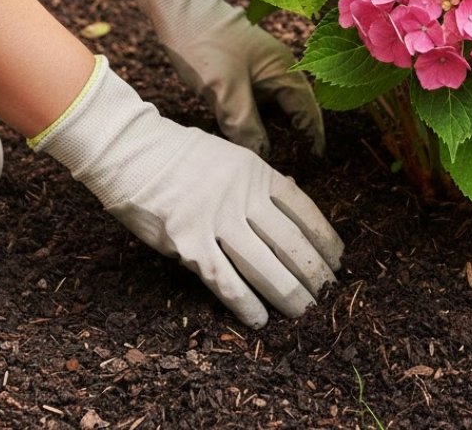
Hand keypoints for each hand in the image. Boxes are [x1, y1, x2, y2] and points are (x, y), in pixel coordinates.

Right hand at [30, 57, 342, 325]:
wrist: (133, 151)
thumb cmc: (181, 155)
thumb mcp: (231, 156)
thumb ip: (258, 182)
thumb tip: (290, 201)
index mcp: (257, 172)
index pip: (303, 209)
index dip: (324, 237)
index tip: (338, 258)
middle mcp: (243, 196)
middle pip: (290, 240)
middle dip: (313, 270)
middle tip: (328, 291)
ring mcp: (217, 220)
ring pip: (264, 264)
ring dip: (288, 291)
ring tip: (304, 310)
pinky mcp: (189, 243)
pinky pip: (225, 280)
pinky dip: (245, 303)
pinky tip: (260, 319)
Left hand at [119, 0, 324, 155]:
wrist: (178, 10)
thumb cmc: (205, 44)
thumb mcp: (225, 89)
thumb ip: (246, 125)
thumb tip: (263, 156)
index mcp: (285, 70)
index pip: (309, 110)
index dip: (312, 138)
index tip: (313, 165)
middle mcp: (279, 69)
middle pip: (294, 110)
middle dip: (293, 138)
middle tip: (288, 168)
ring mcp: (260, 70)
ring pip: (273, 108)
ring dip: (271, 130)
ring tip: (266, 159)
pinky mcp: (242, 72)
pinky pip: (256, 102)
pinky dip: (254, 120)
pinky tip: (243, 136)